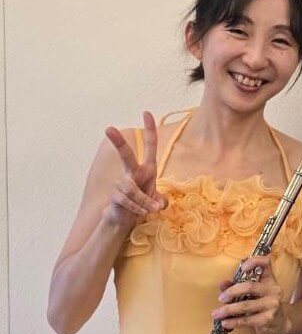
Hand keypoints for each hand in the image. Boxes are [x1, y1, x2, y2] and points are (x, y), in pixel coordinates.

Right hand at [102, 112, 164, 229]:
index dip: (149, 130)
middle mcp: (133, 173)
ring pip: (132, 189)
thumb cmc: (143, 204)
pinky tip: (140, 213)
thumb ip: (162, 200)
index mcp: (147, 169)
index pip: (150, 147)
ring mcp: (122, 183)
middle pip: (125, 155)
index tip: (146, 113)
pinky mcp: (115, 195)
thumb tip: (160, 204)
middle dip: (118, 142)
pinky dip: (138, 208)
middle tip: (108, 128)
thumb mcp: (156, 200)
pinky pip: (128, 201)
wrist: (126, 220)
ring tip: (150, 210)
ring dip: (144, 201)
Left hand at [212, 255, 290, 333]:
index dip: (254, 261)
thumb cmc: (261, 304)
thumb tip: (222, 283)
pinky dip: (233, 322)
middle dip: (231, 292)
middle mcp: (273, 290)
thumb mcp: (251, 293)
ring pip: (245, 305)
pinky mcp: (268, 319)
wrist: (278, 323)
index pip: (266, 263)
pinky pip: (247, 320)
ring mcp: (272, 305)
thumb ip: (236, 286)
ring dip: (228, 310)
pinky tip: (225, 323)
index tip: (243, 268)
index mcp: (269, 280)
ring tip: (217, 314)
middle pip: (249, 287)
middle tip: (221, 299)